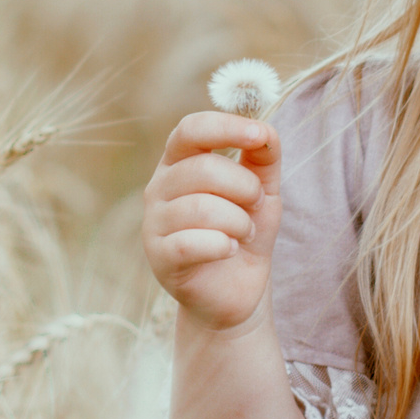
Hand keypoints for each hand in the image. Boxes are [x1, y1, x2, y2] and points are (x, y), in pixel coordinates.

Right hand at [142, 111, 280, 332]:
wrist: (236, 291)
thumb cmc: (244, 233)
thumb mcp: (262, 191)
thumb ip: (263, 158)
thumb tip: (265, 129)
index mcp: (180, 162)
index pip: (191, 129)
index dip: (225, 127)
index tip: (258, 135)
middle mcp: (159, 187)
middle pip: (202, 169)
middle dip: (244, 187)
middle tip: (256, 205)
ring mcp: (154, 222)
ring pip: (200, 208)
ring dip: (238, 222)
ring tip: (244, 233)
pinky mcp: (159, 257)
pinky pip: (191, 242)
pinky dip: (222, 245)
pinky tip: (230, 250)